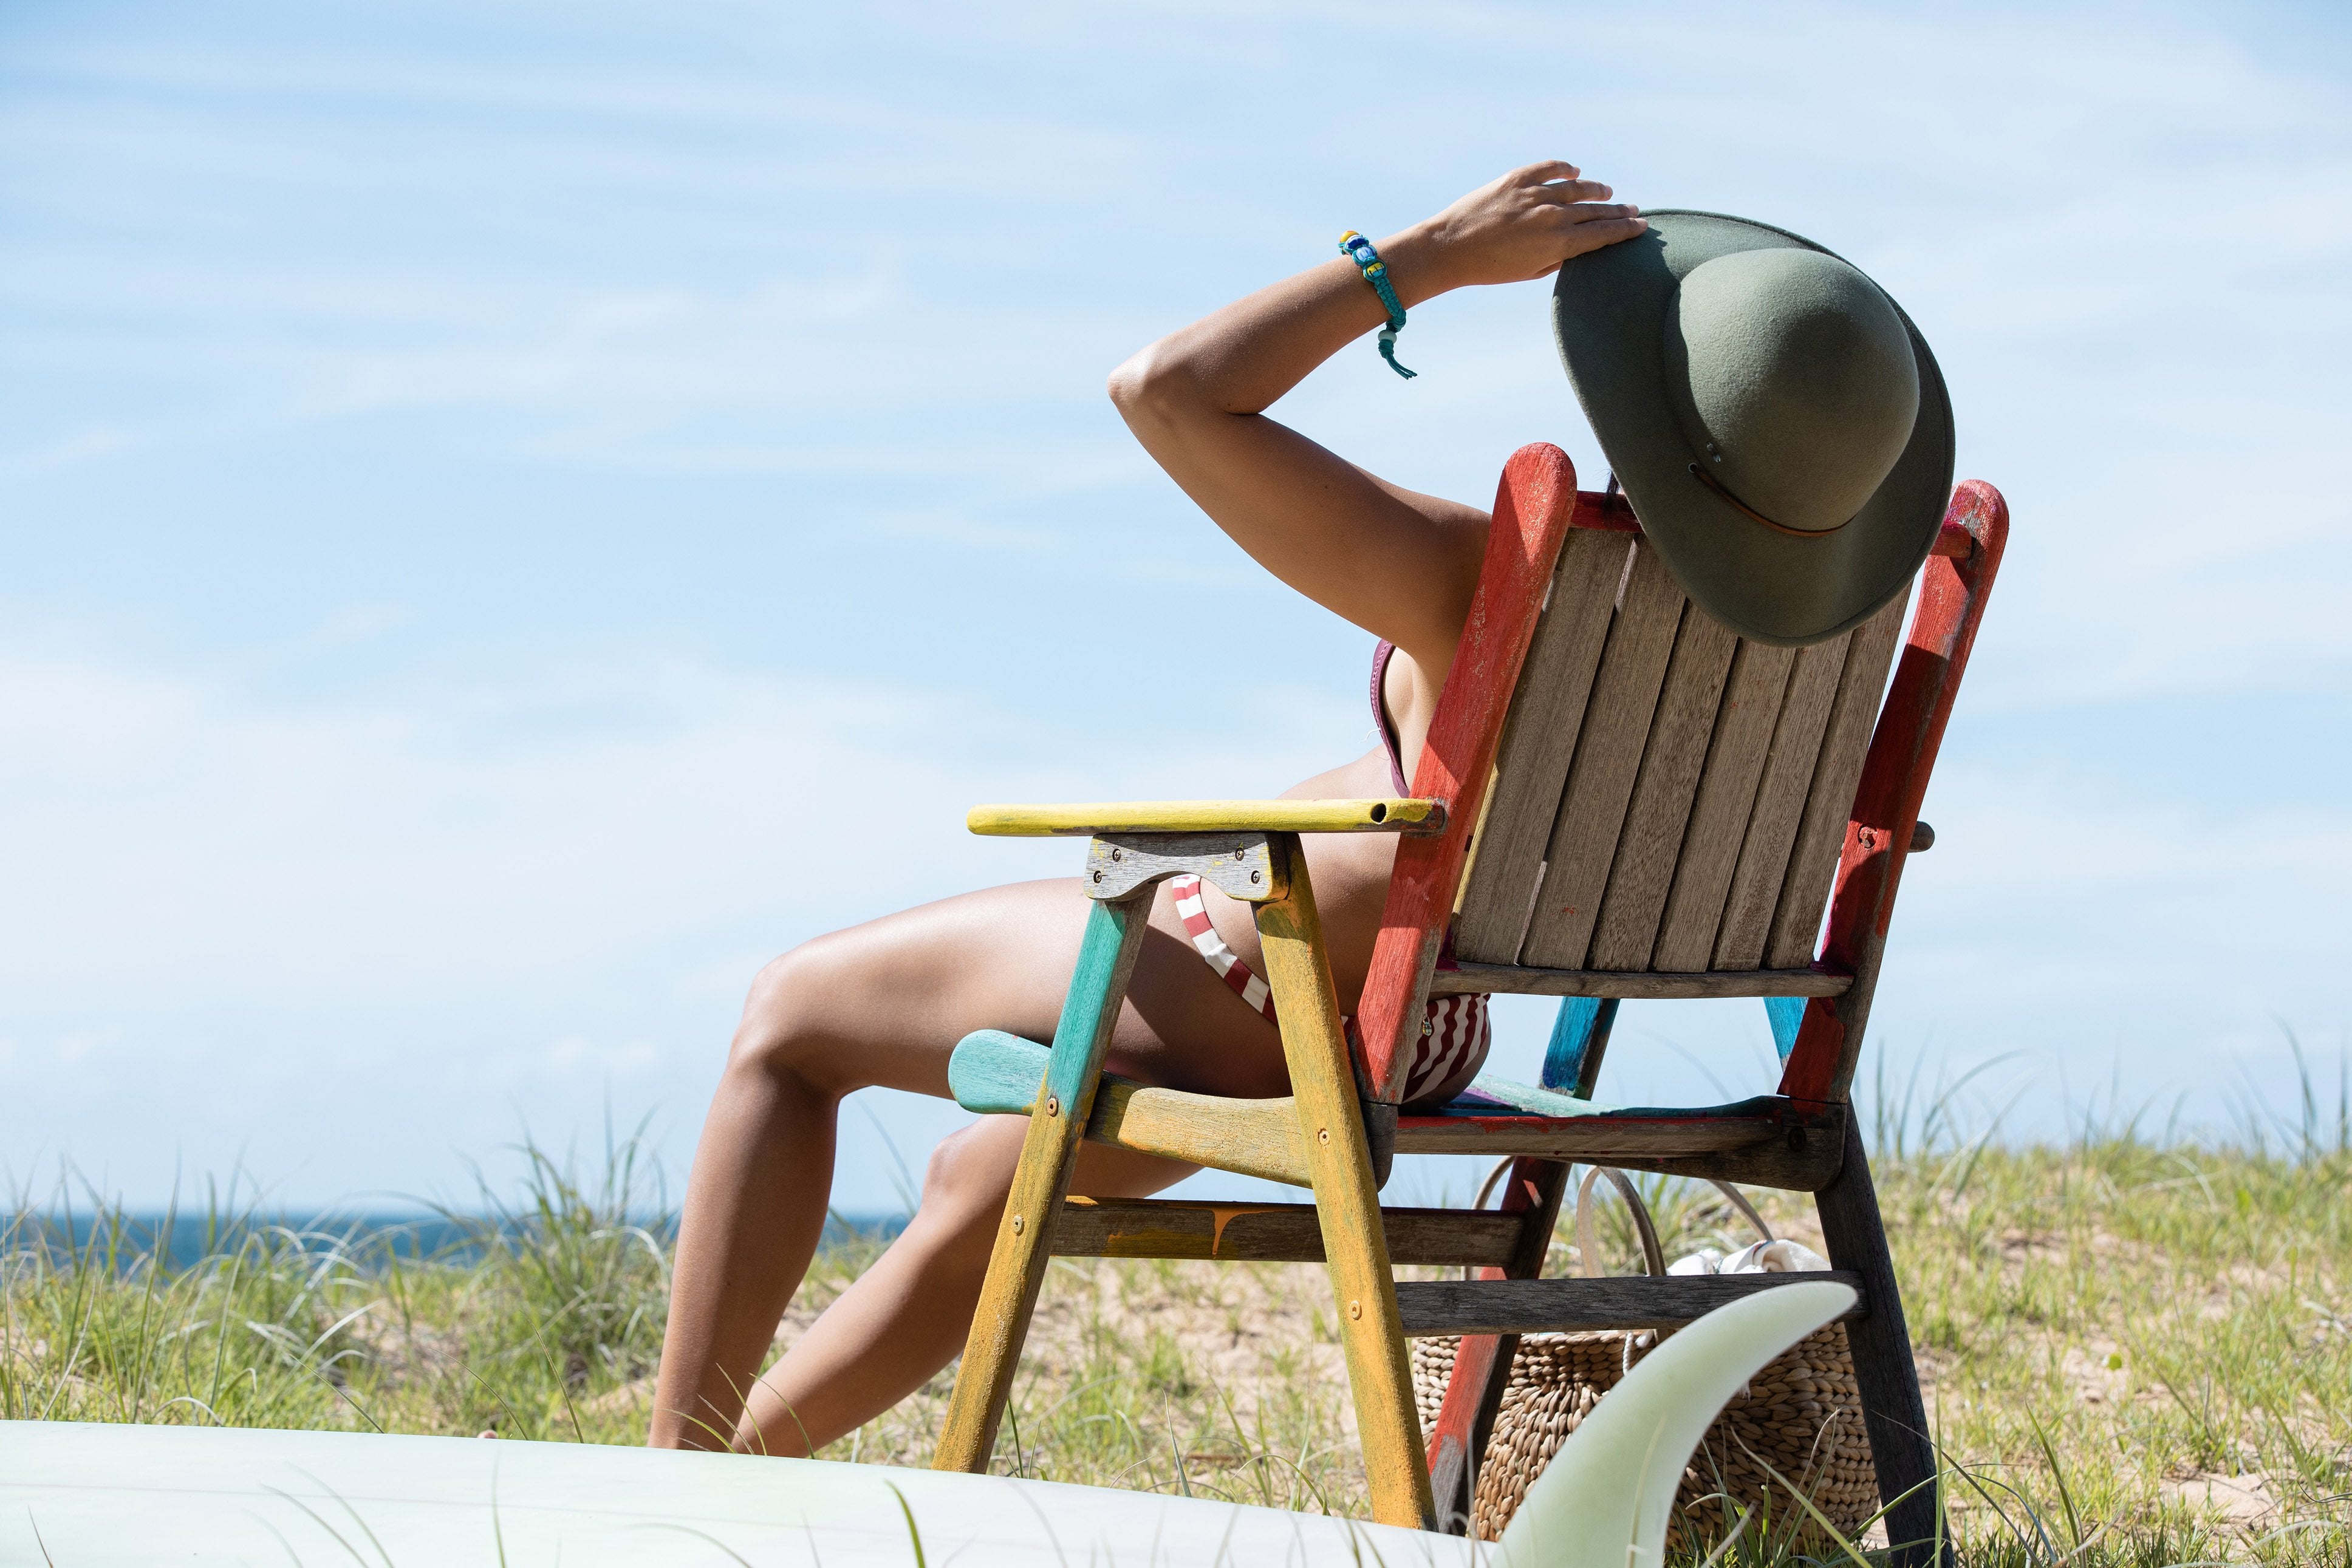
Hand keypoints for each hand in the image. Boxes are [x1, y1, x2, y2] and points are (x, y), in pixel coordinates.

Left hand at [1385, 162, 1644, 297]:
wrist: (1449, 249)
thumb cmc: (1488, 269)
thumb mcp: (1529, 272)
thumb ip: (1558, 259)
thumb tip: (1577, 247)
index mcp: (1559, 244)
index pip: (1603, 233)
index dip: (1625, 229)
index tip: (1641, 225)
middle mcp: (1553, 217)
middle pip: (1596, 210)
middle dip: (1618, 210)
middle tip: (1633, 209)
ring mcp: (1536, 194)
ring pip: (1578, 187)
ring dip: (1596, 189)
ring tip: (1607, 191)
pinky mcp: (1517, 178)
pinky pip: (1550, 168)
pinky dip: (1566, 169)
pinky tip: (1574, 171)